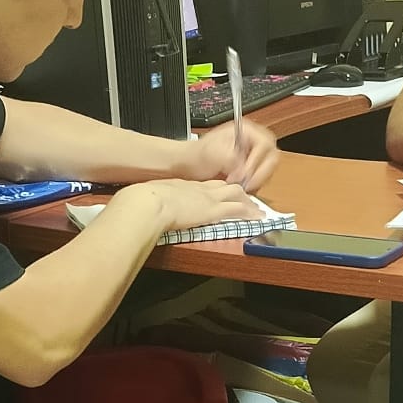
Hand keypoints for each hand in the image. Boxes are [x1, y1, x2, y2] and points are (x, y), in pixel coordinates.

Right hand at [133, 178, 260, 234]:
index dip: (218, 189)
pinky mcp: (213, 209)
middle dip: (238, 192)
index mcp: (184, 186)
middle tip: (248, 199)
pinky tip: (258, 218)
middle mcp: (199, 189)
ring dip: (248, 202)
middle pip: (225, 186)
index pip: (207, 185)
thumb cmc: (144, 202)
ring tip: (258, 210)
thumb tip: (146, 210)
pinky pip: (237, 209)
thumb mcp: (151, 198)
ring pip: (236, 195)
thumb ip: (155, 204)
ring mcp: (208, 198)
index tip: (223, 193)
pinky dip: (250, 213)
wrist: (148, 201)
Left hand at [185, 120, 279, 191]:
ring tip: (240, 187)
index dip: (256, 161)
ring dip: (257, 181)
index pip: (264, 144)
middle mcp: (253, 141)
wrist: (188, 165)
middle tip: (246, 184)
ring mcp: (253, 156)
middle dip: (260, 173)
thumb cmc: (197, 155)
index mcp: (246, 130)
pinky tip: (241, 188)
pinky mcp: (252, 169)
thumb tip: (244, 169)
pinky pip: (262, 179)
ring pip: (268, 170)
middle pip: (271, 157)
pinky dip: (254, 186)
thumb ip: (231, 159)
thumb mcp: (213, 153)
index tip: (244, 174)